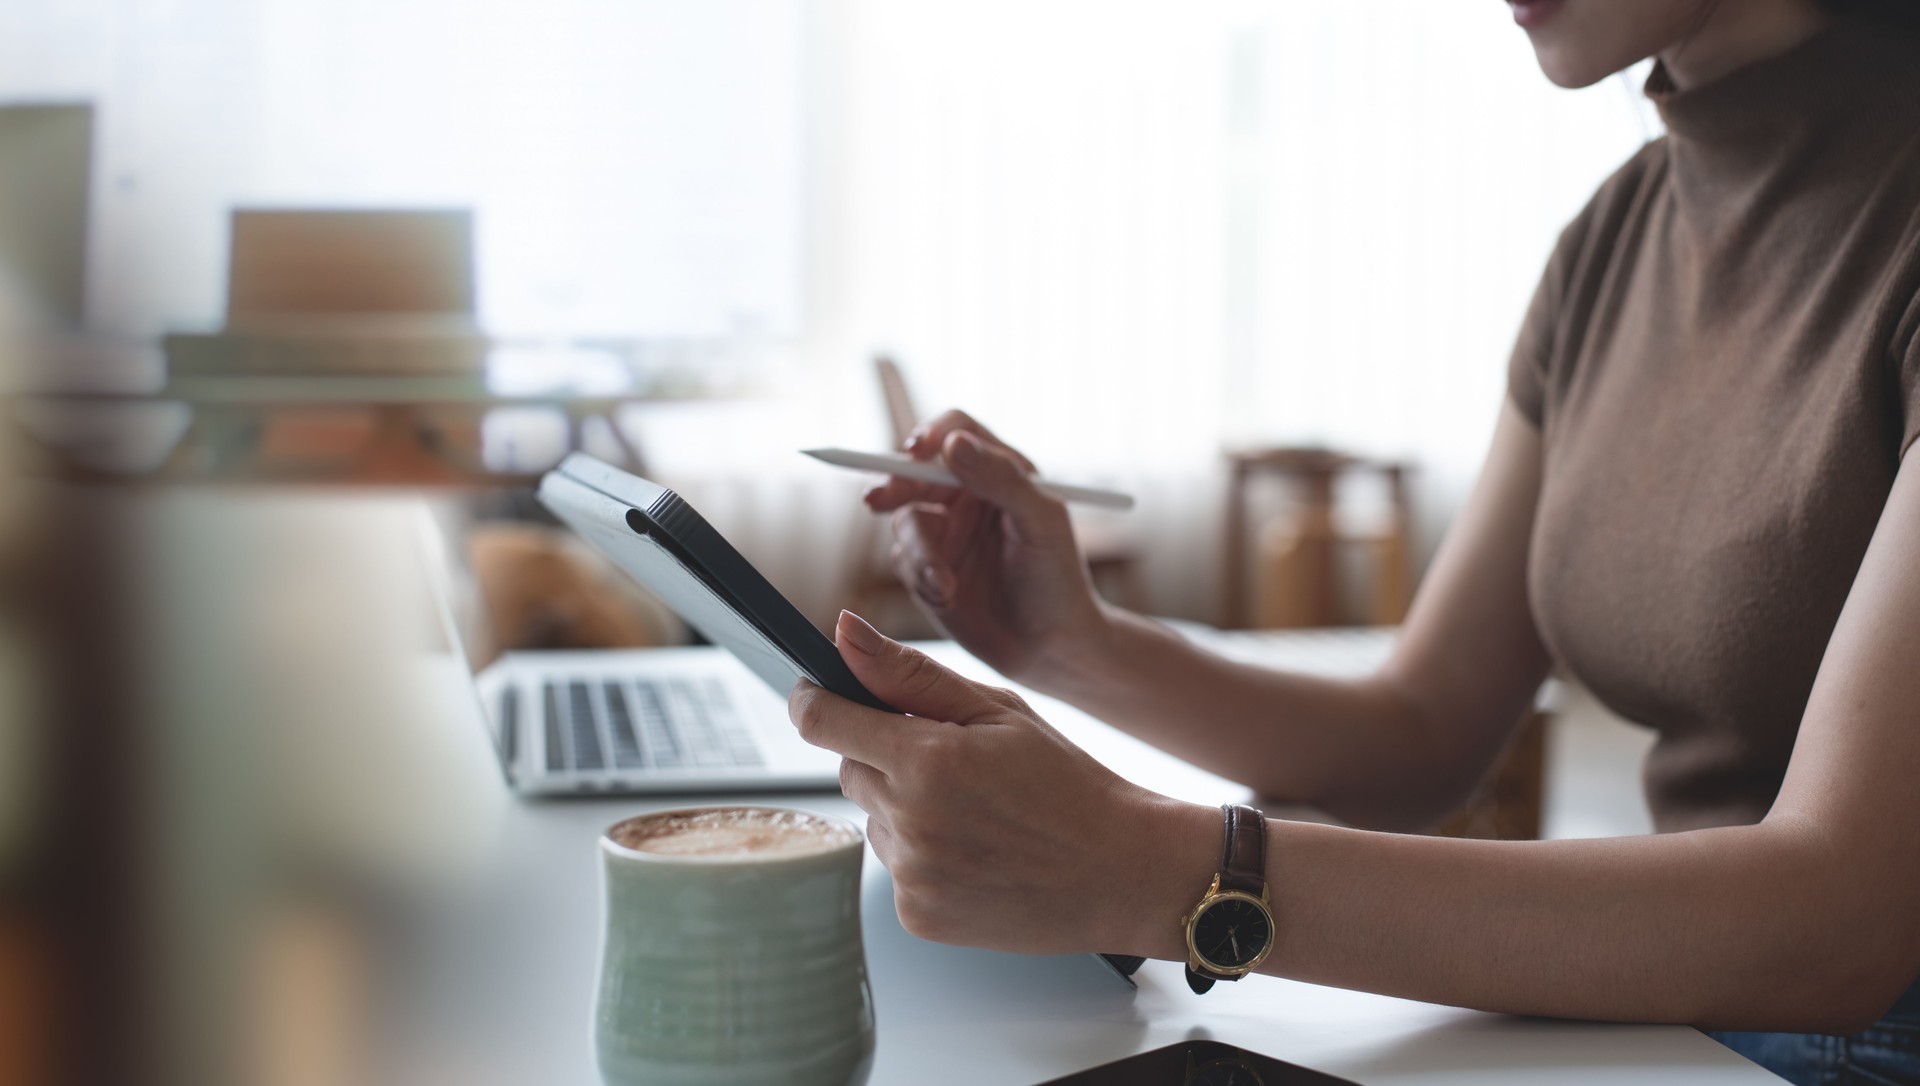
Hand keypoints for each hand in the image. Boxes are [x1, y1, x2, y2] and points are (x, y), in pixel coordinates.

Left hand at [789, 610, 1213, 956]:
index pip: (823, 722)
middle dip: (884, 757)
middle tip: (952, 763)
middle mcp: (911, 823)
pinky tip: (974, 852)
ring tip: (975, 814)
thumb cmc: (1068, 784)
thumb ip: (910, 674)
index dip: (812, 699)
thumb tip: (843, 631)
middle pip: (850, 771)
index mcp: (928, 761)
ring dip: (904, 809)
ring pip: (873, 820)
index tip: (814, 691)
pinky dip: (921, 856)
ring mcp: (912, 877)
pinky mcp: (917, 916)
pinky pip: (895, 868)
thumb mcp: (998, 711)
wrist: (1121, 871)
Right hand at [864, 409, 1106, 686]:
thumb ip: (1000, 478)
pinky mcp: (925, 571)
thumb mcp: (1040, 522)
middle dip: (895, 485)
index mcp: (999, 472)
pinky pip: (904, 561)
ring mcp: (943, 533)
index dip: (932, 434)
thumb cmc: (1057, 579)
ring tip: (945, 585)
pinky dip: (921, 580)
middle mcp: (966, 496)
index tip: (917, 450)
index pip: (956, 432)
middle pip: (914, 471)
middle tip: (878, 502)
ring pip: (905, 521)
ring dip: (920, 553)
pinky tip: (949, 598)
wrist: (1050, 648)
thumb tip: (952, 442)